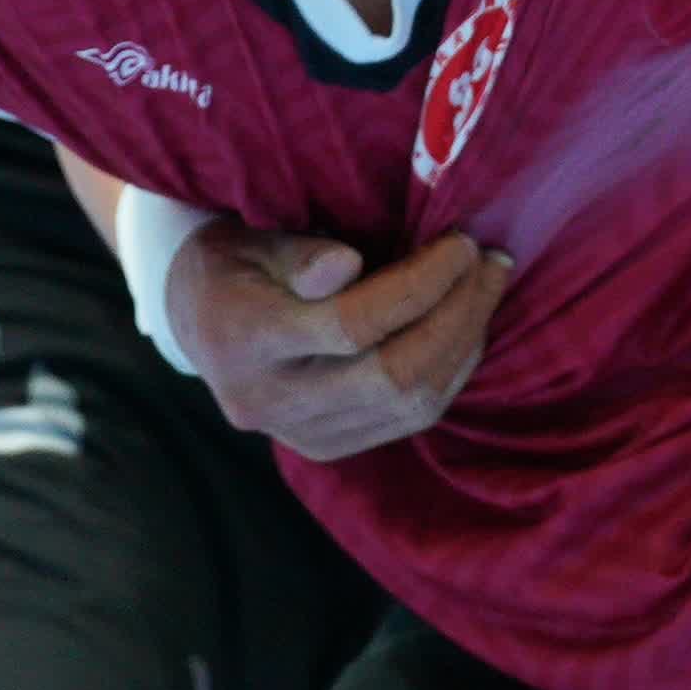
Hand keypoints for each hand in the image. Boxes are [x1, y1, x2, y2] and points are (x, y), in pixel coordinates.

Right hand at [164, 220, 515, 463]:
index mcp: (244, 341)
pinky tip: (468, 324)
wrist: (200, 326)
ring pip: (411, 404)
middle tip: (489, 260)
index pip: (350, 325)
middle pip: (393, 374)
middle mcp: (273, 401)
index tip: (459, 244)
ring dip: (465, 341)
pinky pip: (411, 418)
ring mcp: (304, 435)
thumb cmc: (233, 265)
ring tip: (488, 285)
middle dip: (457, 314)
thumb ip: (297, 254)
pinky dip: (451, 370)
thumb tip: (346, 263)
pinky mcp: (331, 448)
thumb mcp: (250, 241)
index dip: (419, 286)